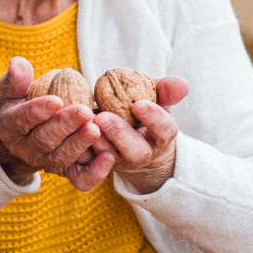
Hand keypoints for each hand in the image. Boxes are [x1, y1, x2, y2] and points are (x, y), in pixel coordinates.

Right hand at [0, 57, 115, 186]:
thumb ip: (15, 80)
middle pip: (45, 140)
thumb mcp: (10, 92)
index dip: (38, 111)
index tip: (56, 100)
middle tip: (85, 112)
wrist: (18, 140)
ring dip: (80, 144)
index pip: (22, 120)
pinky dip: (94, 173)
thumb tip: (19, 63)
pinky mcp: (65, 172)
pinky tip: (109, 157)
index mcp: (11, 126)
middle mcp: (27, 148)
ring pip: (62, 158)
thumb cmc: (17, 107)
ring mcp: (46, 162)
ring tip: (96, 129)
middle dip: (66, 126)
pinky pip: (79, 178)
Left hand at [86, 76, 188, 194]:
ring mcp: (118, 162)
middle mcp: (141, 154)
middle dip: (119, 135)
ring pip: (108, 157)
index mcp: (160, 137)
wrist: (126, 136)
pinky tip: (71, 133)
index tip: (139, 104)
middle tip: (102, 117)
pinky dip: (79, 150)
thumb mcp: (157, 98)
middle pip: (135, 151)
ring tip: (84, 122)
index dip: (153, 119)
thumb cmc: (142, 111)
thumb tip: (182, 85)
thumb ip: (167, 90)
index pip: (164, 130)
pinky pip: (87, 166)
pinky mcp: (96, 167)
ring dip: (95, 141)